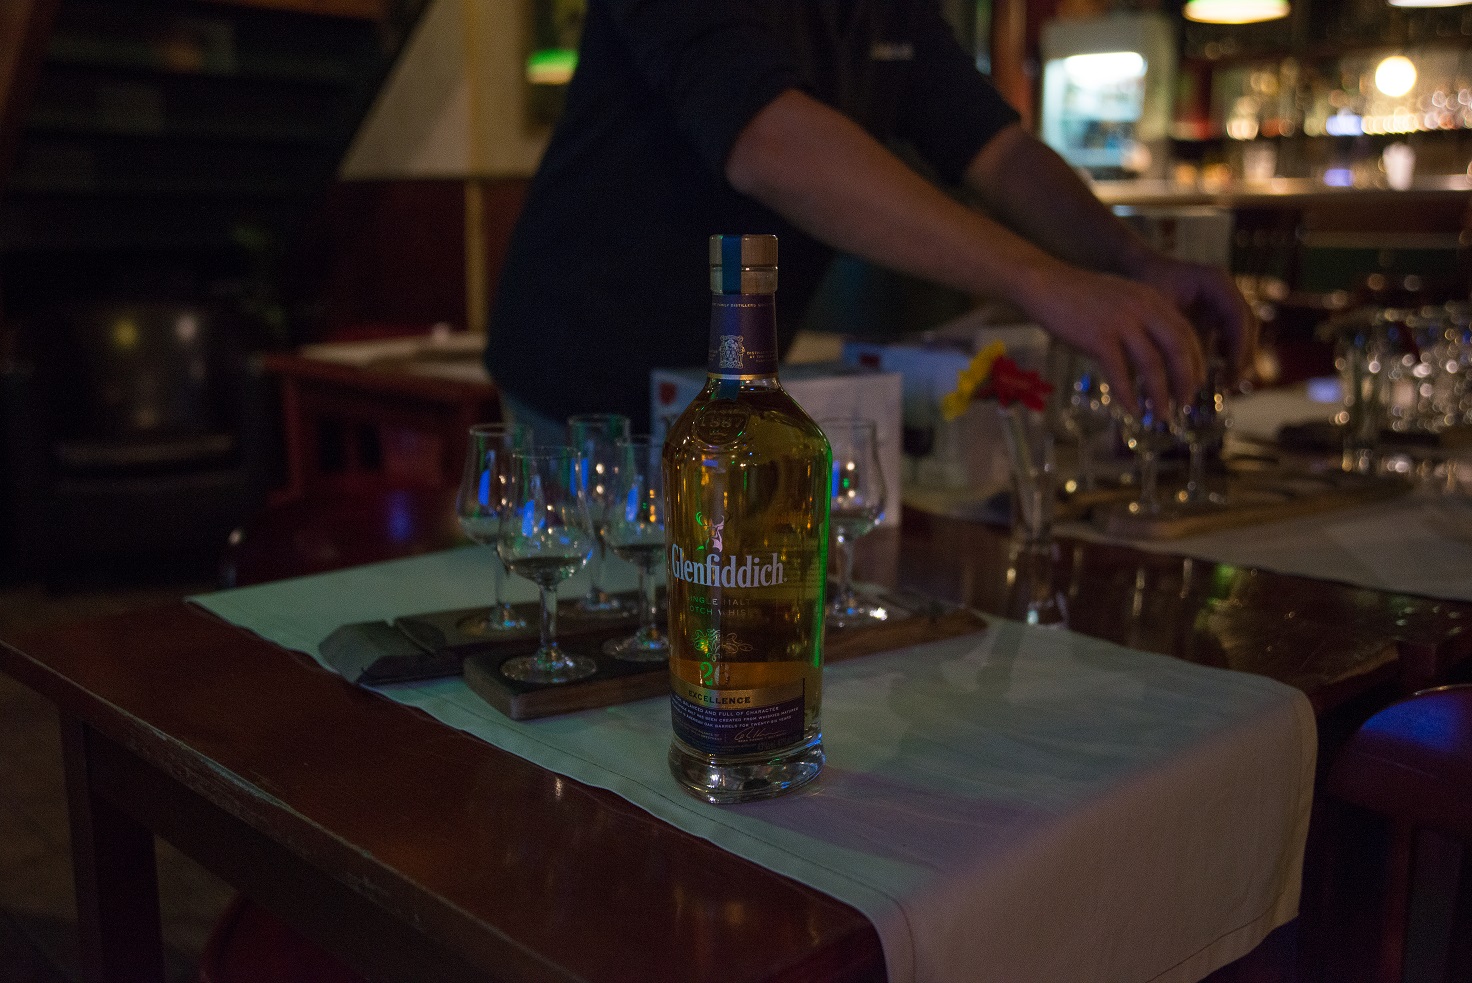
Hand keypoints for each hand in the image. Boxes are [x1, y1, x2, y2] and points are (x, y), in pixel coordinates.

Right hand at [1020, 264, 1205, 412]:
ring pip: (1152, 365)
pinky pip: (1120, 373)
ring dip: (1159, 394)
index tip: (1194, 385)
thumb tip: (1156, 353)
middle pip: (1177, 349)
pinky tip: (1130, 411)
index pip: (1186, 333)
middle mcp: (1143, 309)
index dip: (1196, 362)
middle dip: (1186, 381)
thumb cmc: (1080, 296)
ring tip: (1161, 415)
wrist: (1047, 284)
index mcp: (1152, 300)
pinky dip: (1128, 395)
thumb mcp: (1123, 299)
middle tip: (1186, 404)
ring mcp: (1121, 323)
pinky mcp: (1099, 338)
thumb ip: (1143, 319)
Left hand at [1132, 256, 1257, 387]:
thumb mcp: (1156, 310)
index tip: (1233, 370)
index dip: (1239, 345)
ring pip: (1239, 332)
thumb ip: (1174, 337)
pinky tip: (1214, 372)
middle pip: (1246, 324)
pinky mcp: (1213, 311)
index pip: (1238, 315)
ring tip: (1226, 382)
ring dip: (1236, 356)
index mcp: (1215, 281)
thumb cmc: (1143, 286)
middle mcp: (1224, 288)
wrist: (1134, 270)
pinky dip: (1224, 353)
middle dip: (1242, 354)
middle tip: (1233, 382)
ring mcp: (1221, 299)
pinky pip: (1227, 334)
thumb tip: (1184, 376)